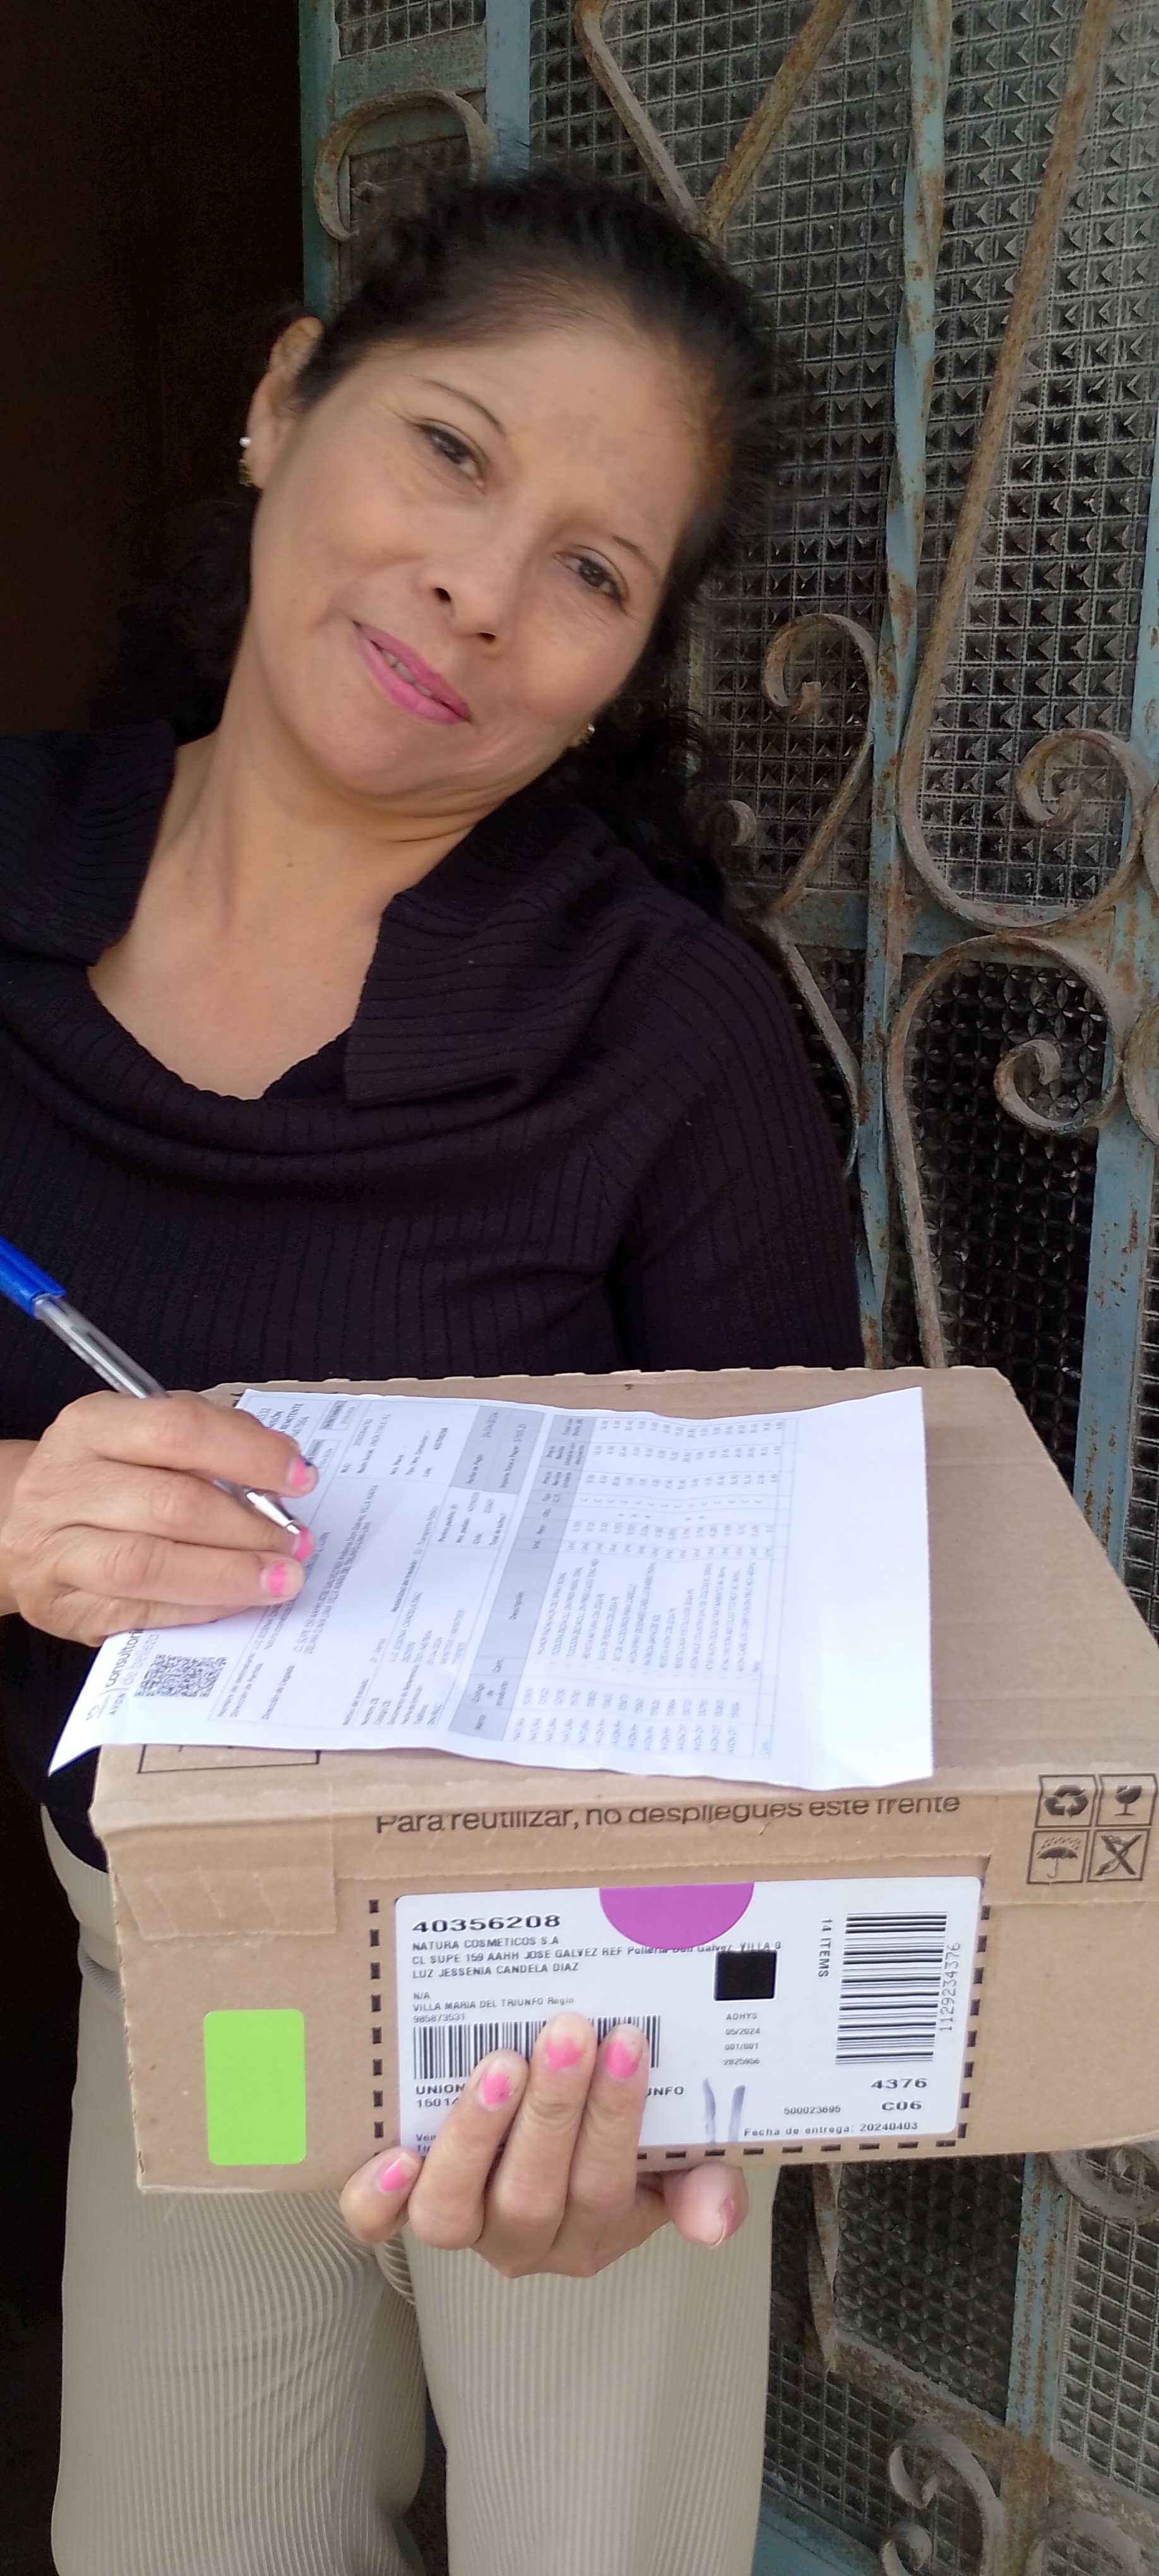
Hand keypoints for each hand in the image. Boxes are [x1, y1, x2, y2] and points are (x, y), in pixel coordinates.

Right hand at [0, 1392, 316, 1645]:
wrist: (26, 1526)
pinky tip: (237, 1602)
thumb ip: (208, 1443)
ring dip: (227, 1573)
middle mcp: (63, 1483)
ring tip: (280, 1578)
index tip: (300, 1477)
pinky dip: (198, 1608)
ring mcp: (54, 1549)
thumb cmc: (106, 1478)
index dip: (248, 1455)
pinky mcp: (61, 1606)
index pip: (179, 1430)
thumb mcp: (145, 1438)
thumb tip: (280, 1471)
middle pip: (168, 1502)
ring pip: (147, 1564)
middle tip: (296, 1541)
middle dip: (247, 1526)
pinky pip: (138, 1610)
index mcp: (92, 1425)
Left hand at [340, 2014, 745, 2278]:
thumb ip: (700, 2182)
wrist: (554, 2134)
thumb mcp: (675, 2160)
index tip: (628, 2042)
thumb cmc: (616, 2137)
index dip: (615, 2120)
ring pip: (454, 2212)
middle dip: (554, 2112)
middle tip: (568, 2033)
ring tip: (499, 2064)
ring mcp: (462, 2224)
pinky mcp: (405, 2206)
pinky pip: (378, 2223)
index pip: (607, 2187)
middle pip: (533, 2196)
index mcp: (596, 2228)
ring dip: (477, 2136)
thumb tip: (717, 2220)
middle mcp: (525, 2239)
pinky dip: (379, 2197)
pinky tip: (395, 2153)